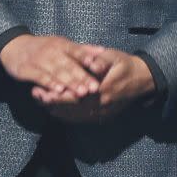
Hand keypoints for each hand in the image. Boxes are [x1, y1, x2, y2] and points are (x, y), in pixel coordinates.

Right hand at [0, 34, 109, 99]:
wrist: (14, 46)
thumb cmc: (44, 48)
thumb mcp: (62, 44)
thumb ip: (82, 49)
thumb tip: (104, 51)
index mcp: (62, 44)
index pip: (77, 51)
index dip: (89, 59)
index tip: (101, 68)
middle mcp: (51, 50)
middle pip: (69, 64)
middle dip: (82, 77)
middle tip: (95, 88)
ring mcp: (39, 59)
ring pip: (56, 72)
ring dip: (69, 82)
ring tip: (81, 92)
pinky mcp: (27, 69)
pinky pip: (40, 77)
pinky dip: (49, 83)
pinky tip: (58, 91)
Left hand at [34, 49, 155, 120]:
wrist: (141, 80)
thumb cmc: (124, 64)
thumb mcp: (113, 57)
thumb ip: (99, 59)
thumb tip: (89, 60)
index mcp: (103, 90)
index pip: (76, 96)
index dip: (57, 94)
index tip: (42, 88)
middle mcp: (101, 106)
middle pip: (71, 108)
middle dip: (52, 102)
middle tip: (35, 94)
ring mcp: (101, 114)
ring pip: (74, 116)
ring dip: (55, 110)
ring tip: (39, 100)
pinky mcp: (101, 118)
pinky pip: (80, 119)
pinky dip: (65, 115)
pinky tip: (53, 109)